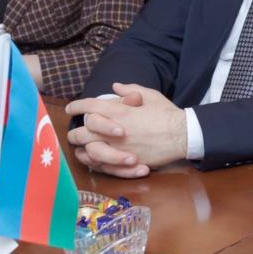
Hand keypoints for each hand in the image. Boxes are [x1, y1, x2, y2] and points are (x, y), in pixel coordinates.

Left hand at [66, 84, 183, 176]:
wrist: (182, 135)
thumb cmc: (166, 114)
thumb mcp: (150, 95)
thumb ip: (130, 90)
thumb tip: (115, 87)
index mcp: (119, 111)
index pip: (89, 107)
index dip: (76, 106)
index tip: (71, 108)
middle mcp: (113, 131)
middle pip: (81, 132)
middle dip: (74, 132)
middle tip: (73, 131)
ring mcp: (117, 149)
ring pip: (87, 151)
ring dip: (82, 149)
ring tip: (81, 148)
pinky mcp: (124, 163)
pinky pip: (101, 166)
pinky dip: (94, 162)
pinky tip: (93, 159)